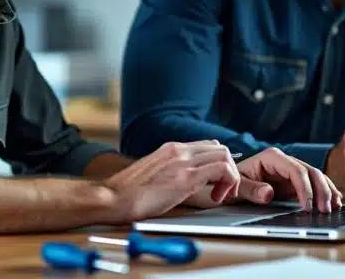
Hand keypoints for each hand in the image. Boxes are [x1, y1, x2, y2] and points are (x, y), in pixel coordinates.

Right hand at [102, 140, 239, 222]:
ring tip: (221, 195)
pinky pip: (222, 169)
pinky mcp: (186, 176)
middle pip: (220, 149)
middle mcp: (179, 150)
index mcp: (172, 149)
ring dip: (230, 176)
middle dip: (229, 170)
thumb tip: (192, 181)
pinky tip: (217, 198)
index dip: (218, 164)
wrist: (114, 197)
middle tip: (222, 191)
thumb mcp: (156, 174)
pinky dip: (228, 182)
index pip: (208, 146)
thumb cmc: (131, 193)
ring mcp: (183, 161)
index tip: (216, 184)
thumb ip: (175, 171)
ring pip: (225, 155)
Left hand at [234, 148, 341, 211]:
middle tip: (324, 210)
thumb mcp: (237, 186)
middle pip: (310, 172)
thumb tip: (269, 194)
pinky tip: (334, 202)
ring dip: (327, 191)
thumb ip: (251, 189)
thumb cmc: (232, 183)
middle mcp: (284, 161)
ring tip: (334, 207)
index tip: (307, 206)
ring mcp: (291, 170)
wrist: (229, 183)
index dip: (304, 188)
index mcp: (272, 157)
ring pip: (316, 177)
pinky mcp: (294, 182)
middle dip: (320, 190)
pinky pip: (314, 185)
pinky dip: (325, 192)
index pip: (296, 170)